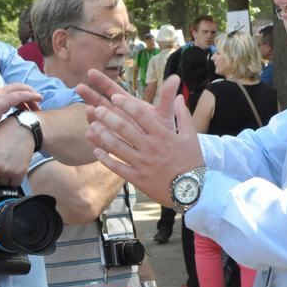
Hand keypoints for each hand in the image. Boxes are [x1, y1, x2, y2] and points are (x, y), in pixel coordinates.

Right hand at [0, 83, 41, 145]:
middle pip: (16, 86)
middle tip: (37, 103)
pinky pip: (20, 95)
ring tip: (40, 102)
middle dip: (28, 93)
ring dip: (32, 94)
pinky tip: (39, 99)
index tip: (28, 106)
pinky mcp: (0, 102)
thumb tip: (2, 130)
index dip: (20, 97)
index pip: (8, 91)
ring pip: (20, 89)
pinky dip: (31, 96)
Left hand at [75, 72, 203, 206]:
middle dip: (109, 117)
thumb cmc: (192, 162)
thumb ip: (183, 115)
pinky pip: (118, 167)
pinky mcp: (137, 178)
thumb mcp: (191, 136)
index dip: (126, 105)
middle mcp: (150, 147)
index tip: (115, 97)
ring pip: (118, 147)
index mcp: (163, 135)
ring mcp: (142, 163)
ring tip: (92, 127)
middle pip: (125, 129)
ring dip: (103, 136)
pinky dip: (106, 159)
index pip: (141, 115)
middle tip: (98, 108)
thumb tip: (179, 96)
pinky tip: (96, 151)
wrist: (193, 191)